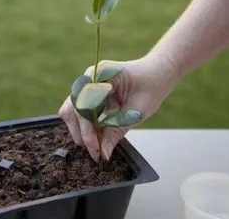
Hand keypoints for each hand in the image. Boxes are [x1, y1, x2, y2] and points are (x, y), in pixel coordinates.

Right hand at [58, 57, 178, 161]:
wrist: (157, 75)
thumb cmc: (151, 86)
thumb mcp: (137, 112)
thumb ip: (117, 131)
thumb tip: (103, 153)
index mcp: (100, 74)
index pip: (84, 106)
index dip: (87, 130)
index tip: (96, 150)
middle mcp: (89, 78)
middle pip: (71, 109)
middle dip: (81, 133)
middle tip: (95, 152)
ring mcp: (87, 86)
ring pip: (71, 112)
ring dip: (81, 131)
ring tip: (96, 147)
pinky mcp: (89, 94)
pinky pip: (79, 112)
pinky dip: (86, 127)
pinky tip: (98, 138)